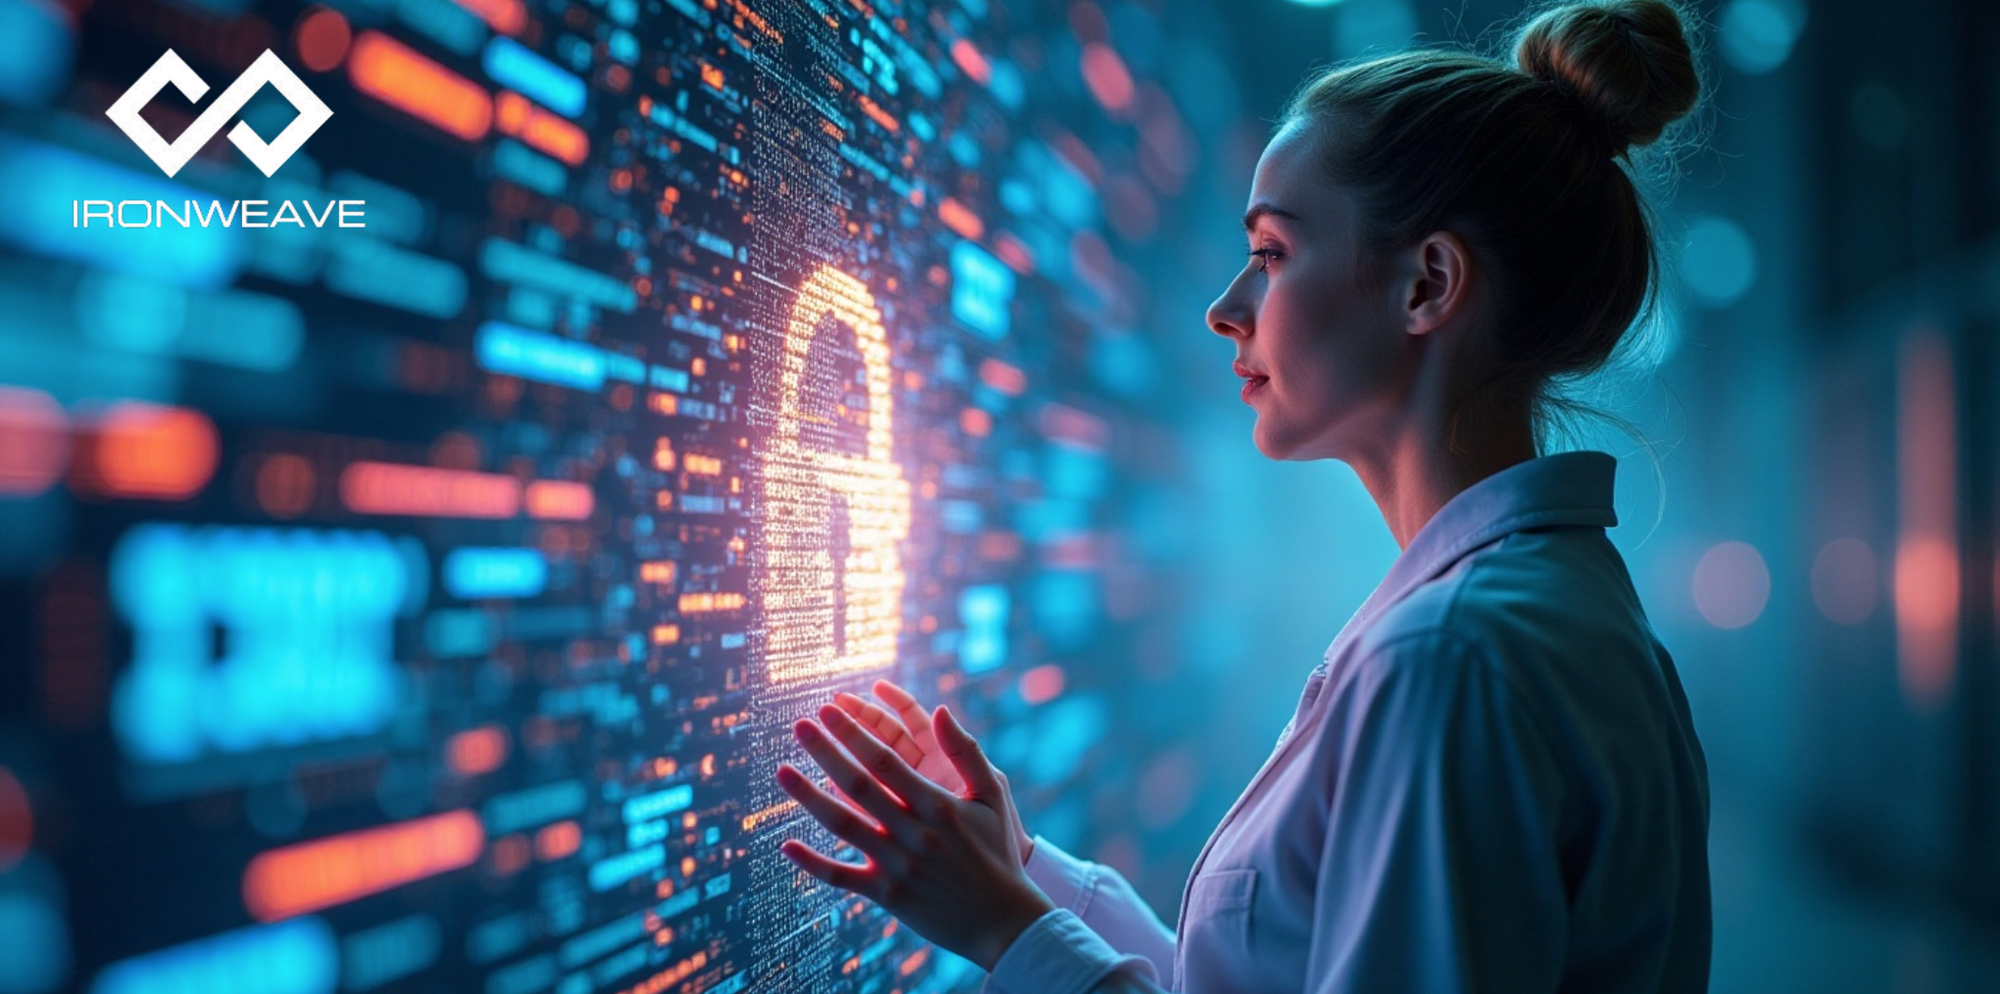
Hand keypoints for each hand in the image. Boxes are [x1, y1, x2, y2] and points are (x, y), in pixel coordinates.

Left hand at [777, 703, 1055, 970]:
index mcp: (937, 804)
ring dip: (808, 797)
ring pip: (843, 824)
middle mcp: (913, 833)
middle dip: (825, 751)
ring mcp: (897, 865)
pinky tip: (786, 844)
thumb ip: (967, 750)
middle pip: (858, 785)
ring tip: (782, 771)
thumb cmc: (999, 851)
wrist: (1004, 919)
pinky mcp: (887, 895)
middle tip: (798, 725)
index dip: (853, 733)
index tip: (828, 711)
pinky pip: (841, 877)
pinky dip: (812, 862)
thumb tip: (940, 709)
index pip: (885, 760)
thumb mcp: (993, 795)